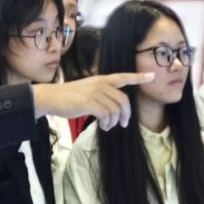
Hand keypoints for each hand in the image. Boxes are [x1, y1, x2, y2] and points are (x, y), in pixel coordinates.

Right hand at [31, 73, 153, 130]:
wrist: (51, 97)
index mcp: (101, 80)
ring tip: (107, 126)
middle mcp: (100, 84)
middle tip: (124, 124)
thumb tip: (113, 110)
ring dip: (114, 121)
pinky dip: (107, 123)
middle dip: (126, 114)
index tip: (152, 76)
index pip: (123, 77)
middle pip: (123, 100)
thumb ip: (101, 94)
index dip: (138, 78)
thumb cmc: (68, 97)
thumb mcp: (87, 89)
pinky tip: (103, 127)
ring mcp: (94, 93)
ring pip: (115, 109)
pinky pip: (106, 115)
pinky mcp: (88, 103)